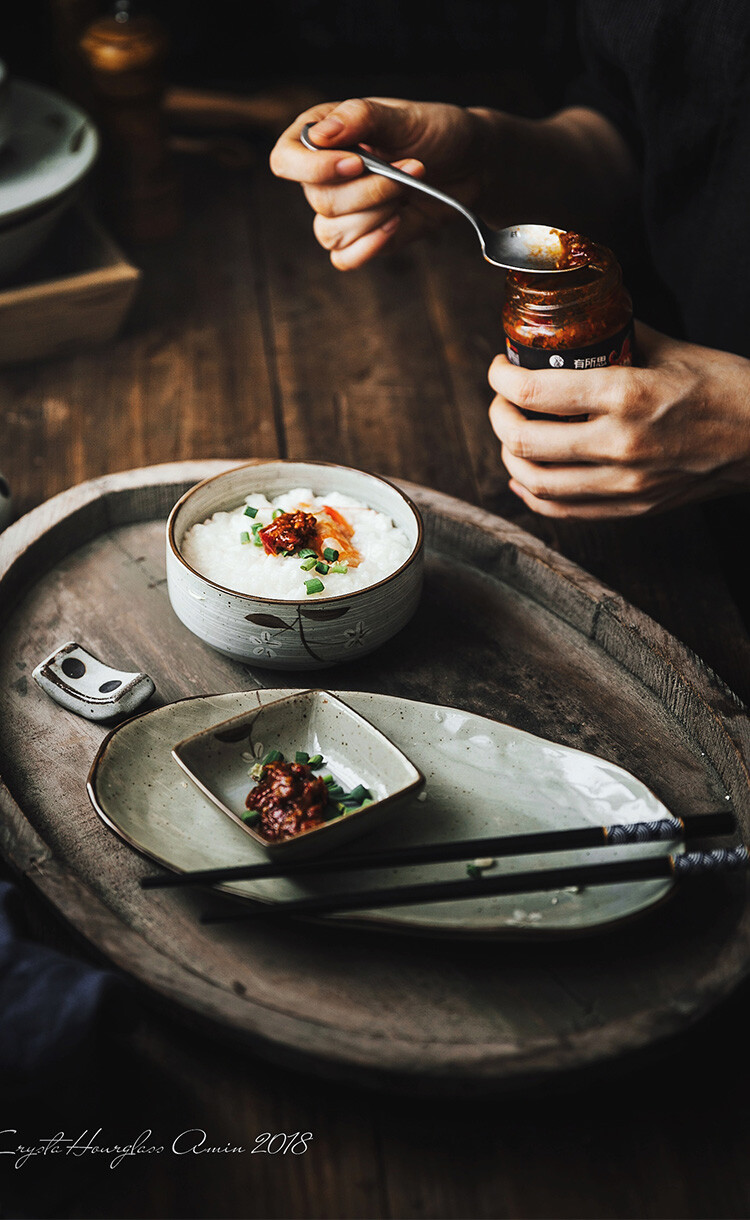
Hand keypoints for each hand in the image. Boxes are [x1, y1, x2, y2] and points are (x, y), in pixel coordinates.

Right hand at [269, 97, 485, 268]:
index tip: (357, 163)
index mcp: (322, 136)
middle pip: (319, 200)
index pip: (286, 160)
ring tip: (408, 191)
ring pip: (331, 232)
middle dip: (370, 191)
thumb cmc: (436, 132)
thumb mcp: (403, 116)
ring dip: (376, 216)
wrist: (471, 165)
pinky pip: (343, 258)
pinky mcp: (361, 238)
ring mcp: (342, 210)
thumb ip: (361, 119)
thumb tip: (320, 134)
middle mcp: (324, 175)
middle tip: (410, 169)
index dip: (314, 168)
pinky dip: (368, 248)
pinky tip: (396, 224)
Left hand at [488, 322, 749, 517]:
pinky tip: (525, 476)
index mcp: (627, 395)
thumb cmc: (727, 388)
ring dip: (509, 457)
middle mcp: (620, 444)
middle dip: (497, 417)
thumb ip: (618, 337)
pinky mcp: (633, 508)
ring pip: (536, 482)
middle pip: (524, 440)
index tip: (500, 368)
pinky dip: (533, 495)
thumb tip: (580, 325)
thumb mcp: (671, 349)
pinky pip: (563, 511)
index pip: (535, 392)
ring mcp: (625, 484)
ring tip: (510, 436)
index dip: (501, 378)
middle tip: (501, 400)